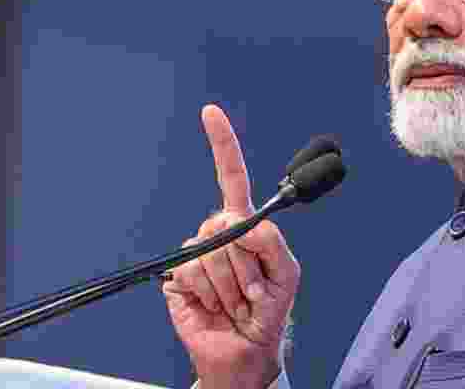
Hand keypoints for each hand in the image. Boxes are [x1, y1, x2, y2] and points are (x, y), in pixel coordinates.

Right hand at [162, 104, 299, 388]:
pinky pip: (193, 272)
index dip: (222, 145)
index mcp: (244, 226)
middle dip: (244, 262)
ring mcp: (195, 255)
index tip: (210, 113)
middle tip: (252, 290)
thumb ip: (273, 244)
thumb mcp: (287, 275)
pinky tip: (216, 306)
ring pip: (210, 252)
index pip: (232, 178)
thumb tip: (244, 224)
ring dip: (230, 284)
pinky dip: (211, 294)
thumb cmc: (267, 311)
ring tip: (236, 302)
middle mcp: (216, 233)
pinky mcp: (177, 278)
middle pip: (224, 223)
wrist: (244, 351)